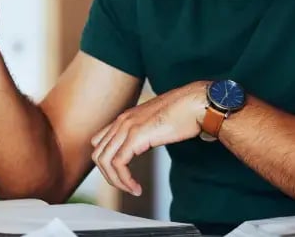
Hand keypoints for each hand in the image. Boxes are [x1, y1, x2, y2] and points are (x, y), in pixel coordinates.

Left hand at [90, 82, 208, 195]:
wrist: (196, 103)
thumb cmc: (184, 113)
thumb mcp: (157, 123)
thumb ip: (147, 132)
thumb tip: (149, 142)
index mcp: (126, 117)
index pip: (99, 142)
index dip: (107, 163)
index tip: (122, 176)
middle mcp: (122, 120)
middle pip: (98, 153)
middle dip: (109, 175)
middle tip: (126, 187)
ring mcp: (127, 126)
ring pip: (104, 160)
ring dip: (116, 181)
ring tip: (132, 190)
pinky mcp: (136, 135)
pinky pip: (119, 163)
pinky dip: (125, 180)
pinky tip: (137, 188)